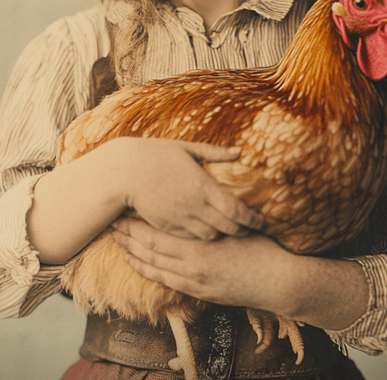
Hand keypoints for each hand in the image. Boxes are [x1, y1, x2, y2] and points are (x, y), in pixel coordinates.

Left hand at [112, 217, 291, 313]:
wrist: (277, 281)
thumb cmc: (261, 247)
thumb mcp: (236, 223)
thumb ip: (213, 211)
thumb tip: (197, 191)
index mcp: (200, 246)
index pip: (159, 235)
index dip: (138, 225)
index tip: (124, 212)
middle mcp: (193, 266)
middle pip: (152, 251)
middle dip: (130, 239)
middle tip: (112, 226)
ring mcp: (195, 281)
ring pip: (156, 268)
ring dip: (134, 255)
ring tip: (118, 243)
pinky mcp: (200, 292)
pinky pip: (167, 282)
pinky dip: (149, 272)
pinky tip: (139, 264)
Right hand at [114, 137, 264, 239]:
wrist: (125, 171)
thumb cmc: (156, 154)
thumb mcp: (187, 149)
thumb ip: (215, 153)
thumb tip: (238, 151)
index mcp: (202, 185)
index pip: (235, 209)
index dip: (251, 218)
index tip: (261, 221)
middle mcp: (194, 205)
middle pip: (227, 227)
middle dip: (242, 230)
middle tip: (252, 230)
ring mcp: (180, 218)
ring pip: (210, 236)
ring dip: (222, 235)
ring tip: (230, 232)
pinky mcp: (168, 226)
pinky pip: (191, 238)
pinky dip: (202, 237)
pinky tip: (208, 232)